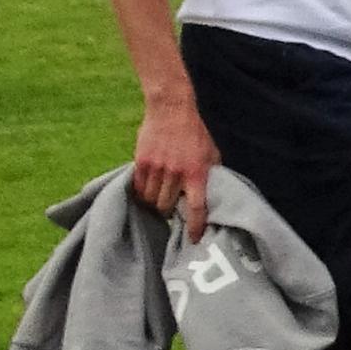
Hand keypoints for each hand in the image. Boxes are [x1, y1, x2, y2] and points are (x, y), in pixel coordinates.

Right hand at [130, 93, 217, 240]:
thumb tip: (212, 195)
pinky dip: (142, 193)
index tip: (194, 239)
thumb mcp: (211, 153)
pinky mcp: (141, 163)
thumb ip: (210, 174)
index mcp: (197, 172)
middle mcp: (176, 173)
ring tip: (159, 198)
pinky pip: (138, 188)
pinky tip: (147, 189)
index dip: (195, 226)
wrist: (171, 110)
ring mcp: (156, 168)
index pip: (197, 206)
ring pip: (150, 200)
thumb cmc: (195, 133)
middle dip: (169, 212)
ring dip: (154, 203)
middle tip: (171, 209)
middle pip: (167, 207)